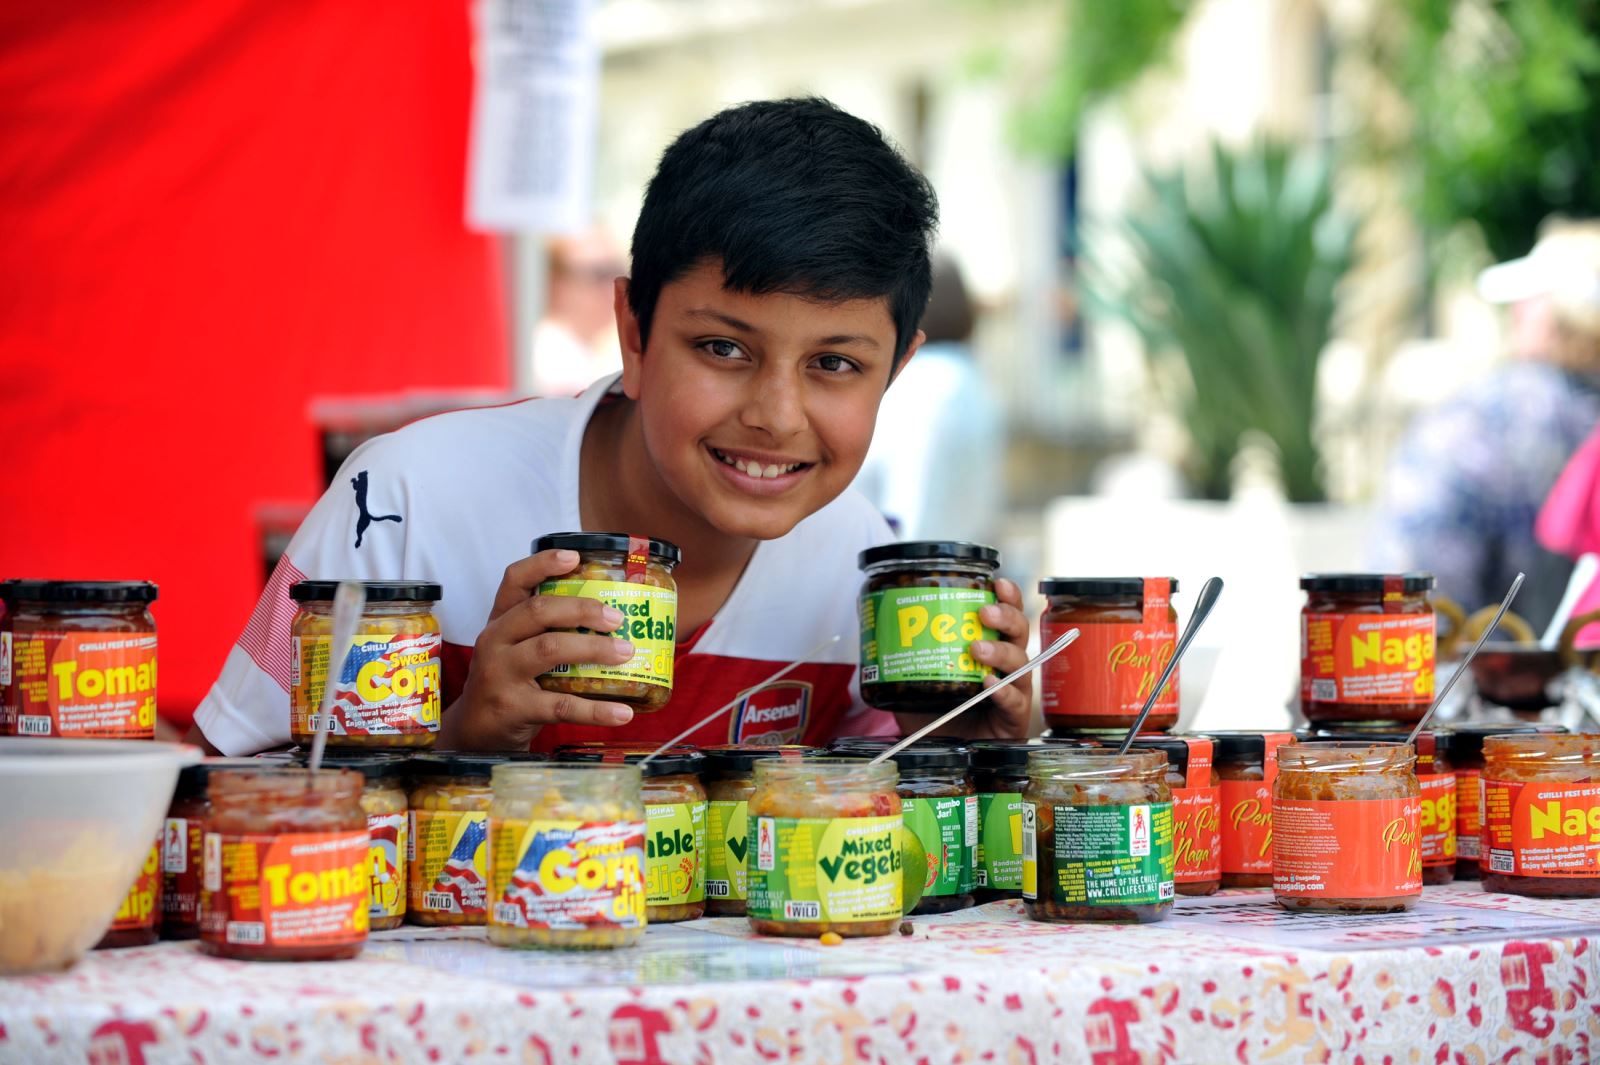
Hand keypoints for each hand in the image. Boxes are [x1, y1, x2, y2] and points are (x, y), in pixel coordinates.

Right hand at [440, 549, 636, 749]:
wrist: (474, 732)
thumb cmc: (507, 683)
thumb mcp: (514, 648)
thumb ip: (546, 631)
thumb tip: (611, 617)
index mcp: (499, 621)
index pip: (514, 580)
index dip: (543, 564)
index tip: (576, 556)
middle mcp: (495, 641)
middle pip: (539, 611)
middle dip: (583, 609)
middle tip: (617, 618)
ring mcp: (500, 674)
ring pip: (550, 649)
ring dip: (594, 649)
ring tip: (626, 653)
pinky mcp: (513, 708)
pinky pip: (561, 705)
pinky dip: (595, 709)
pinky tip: (622, 712)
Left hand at [897, 577, 1033, 740]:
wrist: (941, 750)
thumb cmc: (935, 713)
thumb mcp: (914, 678)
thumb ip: (901, 657)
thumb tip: (872, 632)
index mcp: (990, 647)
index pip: (1006, 616)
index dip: (1007, 596)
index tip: (996, 582)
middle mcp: (1006, 665)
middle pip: (1019, 632)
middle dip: (1006, 617)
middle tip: (983, 613)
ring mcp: (1013, 690)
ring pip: (1019, 663)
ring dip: (1000, 652)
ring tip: (976, 649)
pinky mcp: (1013, 718)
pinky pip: (1015, 701)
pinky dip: (1003, 691)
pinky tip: (988, 684)